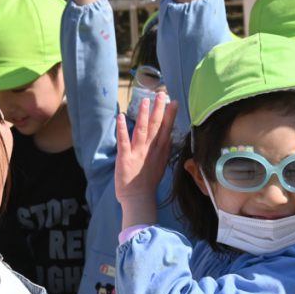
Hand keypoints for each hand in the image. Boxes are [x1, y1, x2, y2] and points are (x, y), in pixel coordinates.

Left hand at [114, 93, 176, 227]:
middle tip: (162, 94)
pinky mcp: (125, 158)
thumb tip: (170, 137)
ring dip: (143, 115)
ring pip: (142, 131)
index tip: (173, 102)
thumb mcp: (161, 165)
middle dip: (159, 110)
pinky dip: (122, 129)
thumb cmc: (148, 183)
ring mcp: (138, 153)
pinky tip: (121, 117)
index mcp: (160, 152)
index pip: (166, 130)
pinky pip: (124, 141)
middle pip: (156, 127)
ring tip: (145, 100)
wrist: (139, 199)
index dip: (170, 115)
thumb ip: (165, 150)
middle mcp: (150, 150)